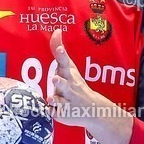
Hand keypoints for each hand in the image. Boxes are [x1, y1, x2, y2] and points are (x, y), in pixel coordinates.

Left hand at [49, 28, 133, 143]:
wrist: (92, 109)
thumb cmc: (75, 84)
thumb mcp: (68, 67)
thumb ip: (59, 49)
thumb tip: (56, 30)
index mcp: (69, 74)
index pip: (64, 63)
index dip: (61, 56)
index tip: (59, 49)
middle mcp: (69, 87)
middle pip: (63, 83)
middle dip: (59, 81)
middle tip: (55, 78)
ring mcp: (67, 101)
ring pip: (60, 99)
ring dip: (56, 97)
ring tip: (50, 97)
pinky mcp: (63, 113)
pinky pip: (55, 113)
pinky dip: (54, 112)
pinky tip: (54, 111)